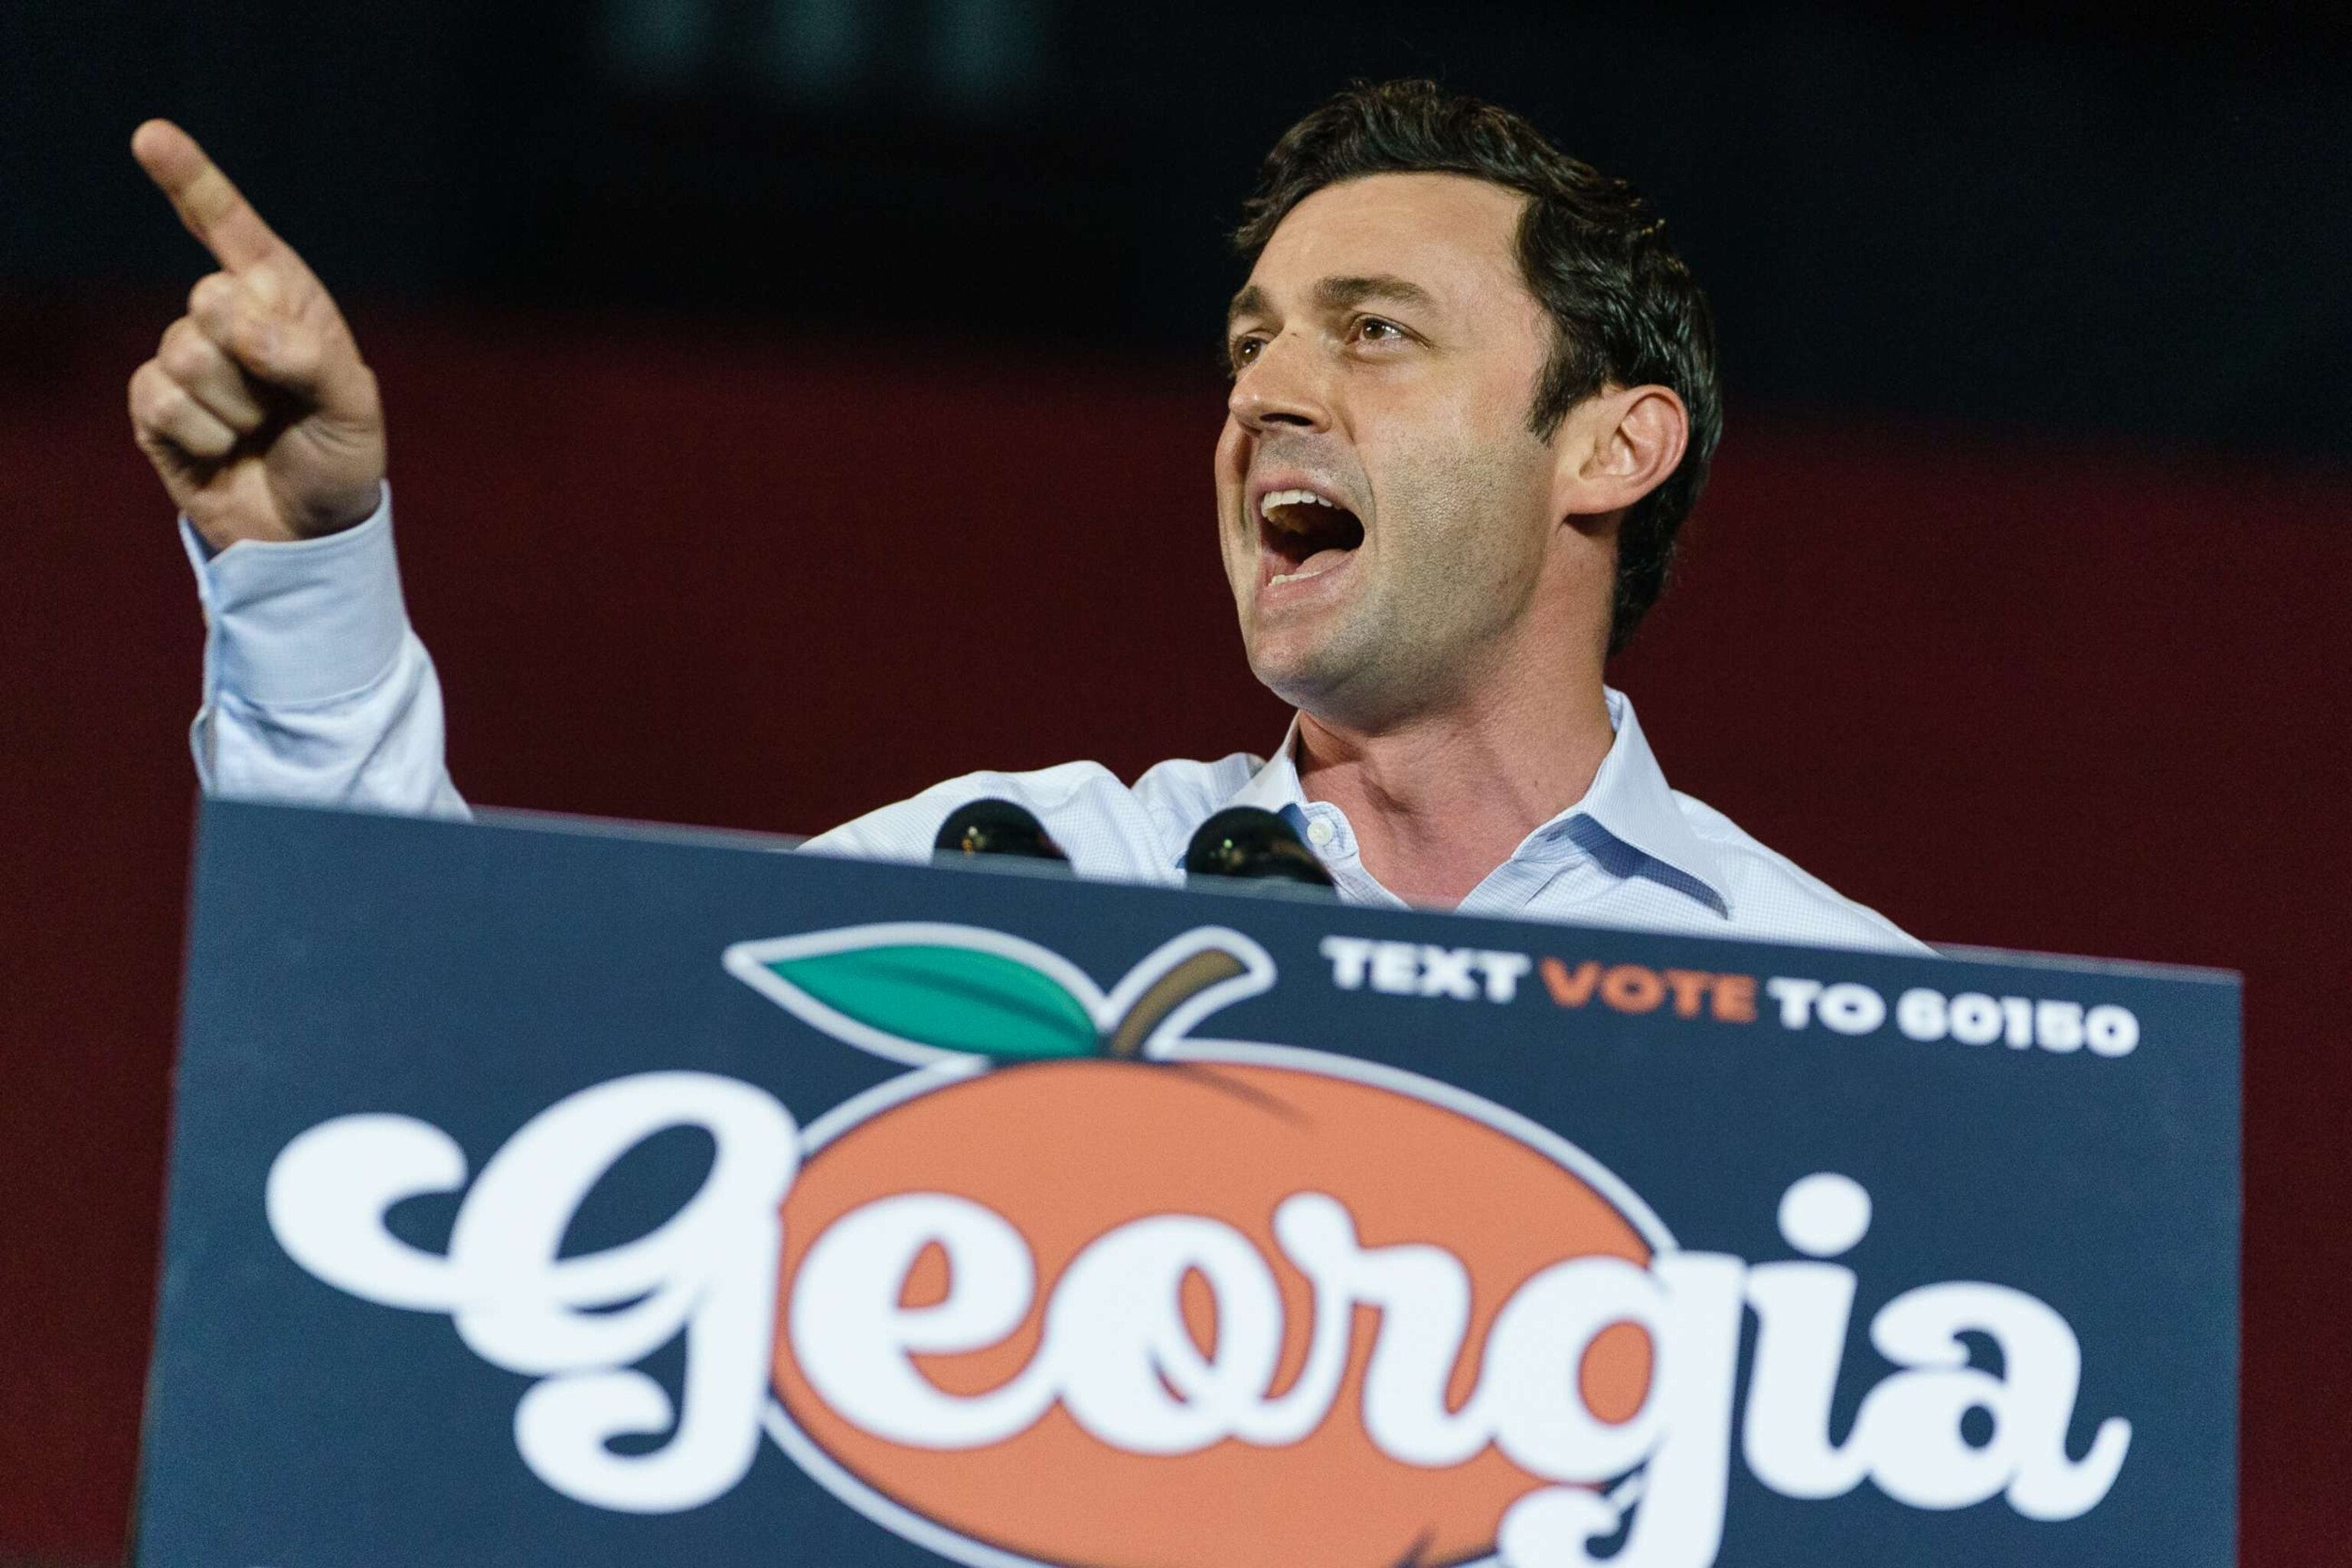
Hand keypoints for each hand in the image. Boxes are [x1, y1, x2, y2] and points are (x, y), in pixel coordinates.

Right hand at [127, 120, 385, 548]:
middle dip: (254, 359)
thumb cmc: (339, 460)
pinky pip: (161, 400)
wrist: (308, 532)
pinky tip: (221, 451)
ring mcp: (187, 358)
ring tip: (258, 432)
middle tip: (284, 404)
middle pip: (209, 299)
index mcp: (285, 301)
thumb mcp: (355, 411)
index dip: (194, 182)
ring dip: (233, 407)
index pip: (234, 231)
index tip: (151, 137)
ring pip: (185, 353)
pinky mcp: (155, 406)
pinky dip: (202, 435)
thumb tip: (241, 327)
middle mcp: (230, 318)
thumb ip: (311, 360)